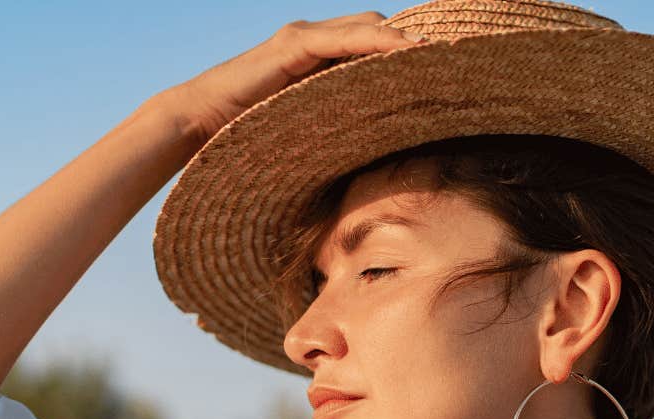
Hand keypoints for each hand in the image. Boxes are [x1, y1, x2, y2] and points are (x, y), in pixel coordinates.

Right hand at [158, 12, 425, 145]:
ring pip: (367, 27)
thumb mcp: (303, 129)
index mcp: (318, 58)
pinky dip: (379, 43)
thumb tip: (370, 156)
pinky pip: (346, 39)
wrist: (196, 122)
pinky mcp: (293, 45)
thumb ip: (333, 127)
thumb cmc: (246, 134)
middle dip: (414, 39)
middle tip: (457, 56)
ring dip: (405, 39)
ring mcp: (303, 38)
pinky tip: (407, 52)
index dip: (405, 51)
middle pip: (377, 28)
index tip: (446, 68)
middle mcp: (313, 40)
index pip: (371, 44)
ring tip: (439, 53)